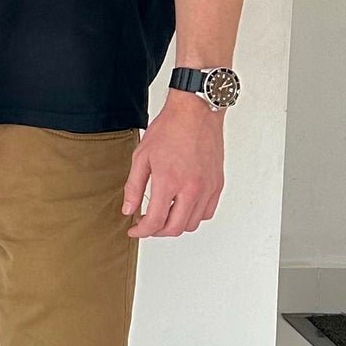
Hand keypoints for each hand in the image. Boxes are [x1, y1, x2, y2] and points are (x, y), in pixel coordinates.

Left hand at [123, 93, 225, 238]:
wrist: (195, 113)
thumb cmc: (169, 129)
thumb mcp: (142, 157)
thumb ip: (134, 187)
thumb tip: (128, 209)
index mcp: (169, 182)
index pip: (155, 221)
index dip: (141, 231)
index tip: (135, 230)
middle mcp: (192, 189)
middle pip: (175, 229)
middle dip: (157, 232)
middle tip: (147, 225)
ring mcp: (208, 188)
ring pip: (192, 224)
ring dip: (176, 225)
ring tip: (164, 215)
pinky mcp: (217, 184)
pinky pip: (207, 212)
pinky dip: (193, 216)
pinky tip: (182, 207)